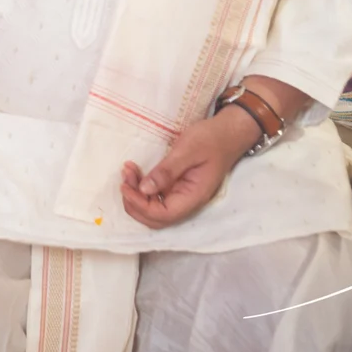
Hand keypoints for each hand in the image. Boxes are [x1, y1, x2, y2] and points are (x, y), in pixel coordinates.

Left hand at [120, 108, 257, 228]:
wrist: (227, 132)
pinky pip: (157, 197)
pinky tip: (136, 172)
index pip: (163, 215)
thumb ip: (167, 171)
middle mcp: (188, 201)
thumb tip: (144, 190)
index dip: (140, 206)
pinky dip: (142, 189)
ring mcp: (183, 195)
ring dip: (136, 196)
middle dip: (135, 203)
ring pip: (154, 209)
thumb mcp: (187, 150)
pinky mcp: (178, 187)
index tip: (125, 186)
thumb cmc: (210, 139)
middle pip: (156, 218)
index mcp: (194, 196)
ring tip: (128, 171)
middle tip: (125, 178)